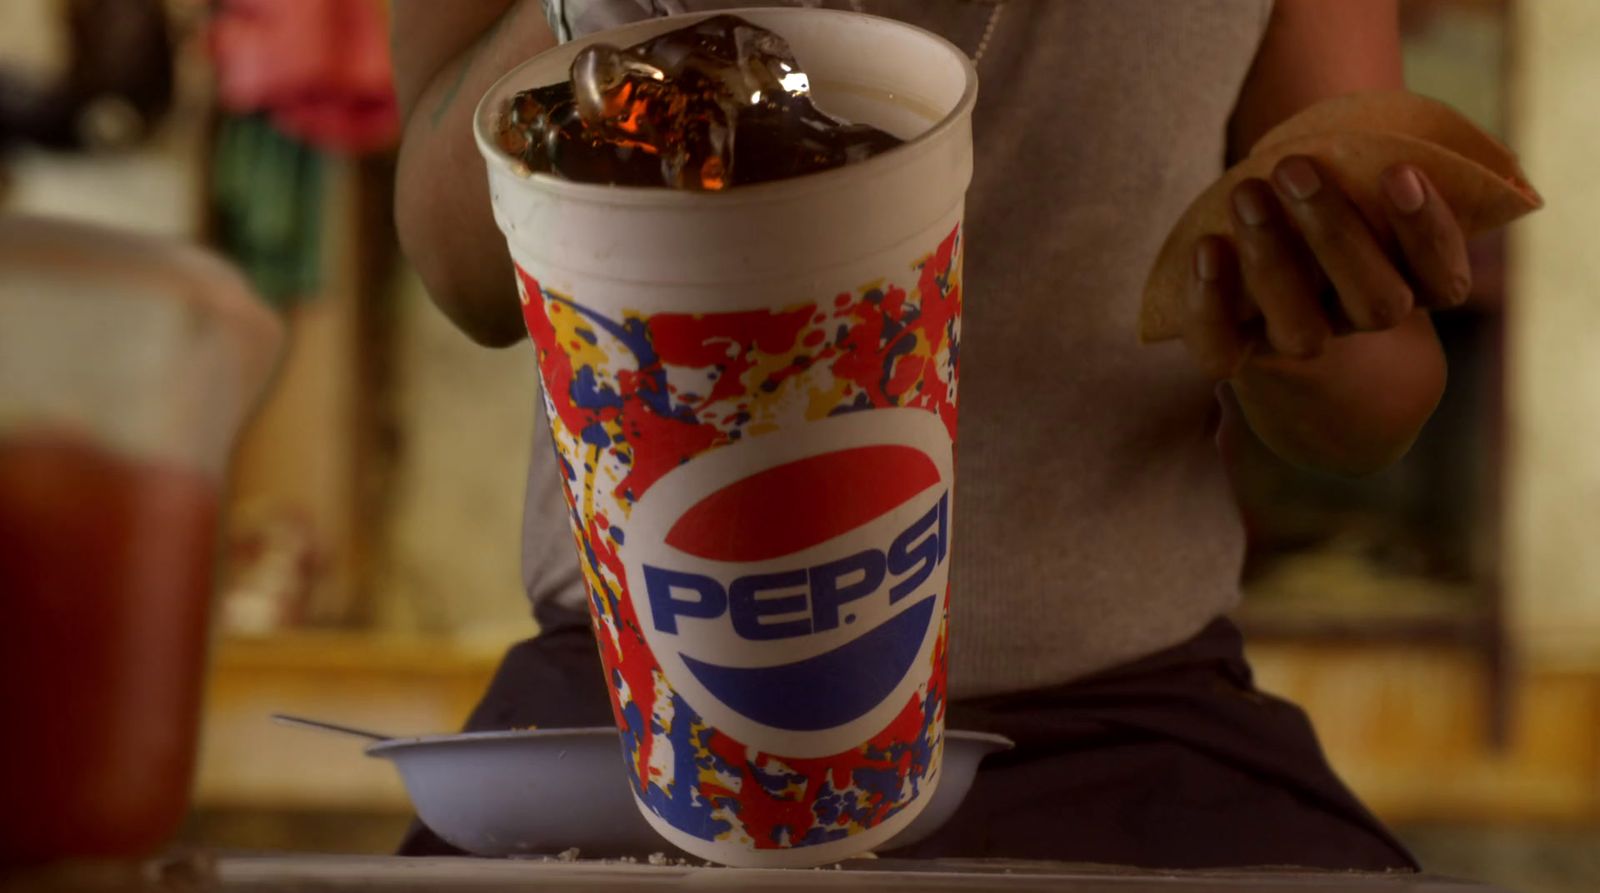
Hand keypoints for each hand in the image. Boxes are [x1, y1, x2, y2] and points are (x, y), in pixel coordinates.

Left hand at [1182, 155, 1471, 380]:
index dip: (1428, 232)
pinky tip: (1205, 247)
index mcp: (1412, 280)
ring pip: (1302, 331)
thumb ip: (1378, 154)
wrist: (1263, 242)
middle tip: (1293, 168)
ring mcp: (1299, 340)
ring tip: (1246, 192)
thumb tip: (1389, 125)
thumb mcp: (1359, 168)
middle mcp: (1361, 317)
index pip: (1444, 279)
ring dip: (1273, 261)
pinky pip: (1223, 353)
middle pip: (1377, 305)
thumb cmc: (1325, 187)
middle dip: (1336, 234)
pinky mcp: (1237, 351)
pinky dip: (1209, 305)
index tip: (1398, 171)